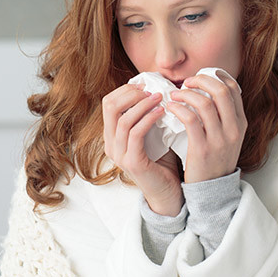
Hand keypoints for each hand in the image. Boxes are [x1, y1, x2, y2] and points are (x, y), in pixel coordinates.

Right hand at [101, 83, 183, 215]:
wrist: (168, 192)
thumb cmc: (163, 162)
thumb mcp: (153, 134)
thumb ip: (148, 116)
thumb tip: (156, 88)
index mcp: (112, 136)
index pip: (109, 103)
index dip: (126, 90)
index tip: (146, 84)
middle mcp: (110, 144)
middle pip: (110, 106)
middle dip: (131, 93)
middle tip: (151, 89)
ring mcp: (119, 154)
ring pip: (123, 119)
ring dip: (143, 104)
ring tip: (160, 97)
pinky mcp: (132, 162)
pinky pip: (135, 133)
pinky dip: (149, 119)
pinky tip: (162, 112)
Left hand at [164, 70, 246, 183]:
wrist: (212, 190)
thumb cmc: (213, 160)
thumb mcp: (227, 137)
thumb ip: (222, 117)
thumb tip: (205, 91)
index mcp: (241, 123)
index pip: (233, 88)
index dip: (215, 77)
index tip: (200, 77)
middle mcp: (234, 129)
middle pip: (221, 91)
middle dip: (201, 80)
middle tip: (186, 82)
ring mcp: (220, 139)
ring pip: (205, 103)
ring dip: (186, 94)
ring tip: (174, 95)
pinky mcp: (202, 149)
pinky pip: (190, 119)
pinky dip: (178, 109)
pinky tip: (170, 107)